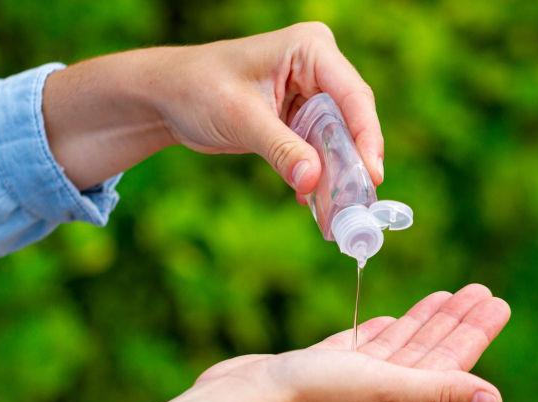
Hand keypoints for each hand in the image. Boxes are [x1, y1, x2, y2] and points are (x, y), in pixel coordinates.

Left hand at [43, 23, 382, 200]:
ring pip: (337, 141)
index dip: (365, 138)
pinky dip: (317, 177)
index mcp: (310, 49)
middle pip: (350, 121)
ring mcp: (311, 94)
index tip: (371, 177)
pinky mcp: (299, 119)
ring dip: (336, 178)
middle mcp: (318, 68)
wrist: (167, 97)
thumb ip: (281, 148)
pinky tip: (312, 204)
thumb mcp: (241, 118)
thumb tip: (314, 181)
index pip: (352, 95)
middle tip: (357, 206)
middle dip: (352, 165)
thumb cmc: (197, 89)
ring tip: (338, 215)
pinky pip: (319, 151)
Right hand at [141, 284, 509, 401]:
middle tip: (481, 290)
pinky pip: (364, 346)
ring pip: (399, 346)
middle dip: (455, 320)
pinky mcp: (323, 368)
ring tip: (447, 296)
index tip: (495, 301)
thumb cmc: (314, 398)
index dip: (474, 331)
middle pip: (430, 350)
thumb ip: (440, 391)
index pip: (451, 360)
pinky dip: (382, 330)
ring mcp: (351, 381)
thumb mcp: (386, 389)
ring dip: (424, 320)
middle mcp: (382, 393)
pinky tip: (391, 319)